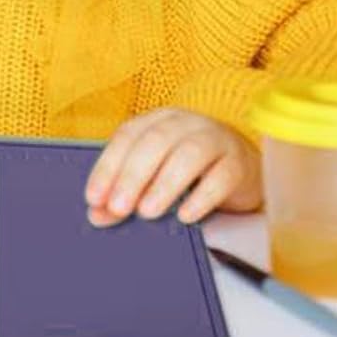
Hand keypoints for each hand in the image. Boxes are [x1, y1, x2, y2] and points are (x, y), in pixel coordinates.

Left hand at [84, 108, 262, 227]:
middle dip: (131, 177)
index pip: (126, 137)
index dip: (107, 167)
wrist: (242, 166)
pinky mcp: (238, 163)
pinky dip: (202, 198)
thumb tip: (97, 214)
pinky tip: (186, 216)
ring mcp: (214, 139)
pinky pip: (221, 177)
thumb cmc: (192, 168)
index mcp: (156, 120)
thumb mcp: (155, 175)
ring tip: (147, 212)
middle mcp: (184, 124)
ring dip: (163, 185)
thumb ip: (127, 192)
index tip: (94, 198)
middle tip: (118, 208)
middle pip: (154, 143)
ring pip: (187, 155)